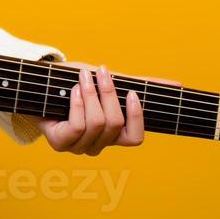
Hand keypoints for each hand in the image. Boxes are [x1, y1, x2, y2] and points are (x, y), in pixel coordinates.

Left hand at [36, 61, 178, 155]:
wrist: (42, 85)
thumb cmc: (78, 84)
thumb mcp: (110, 81)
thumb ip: (141, 84)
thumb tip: (178, 85)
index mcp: (113, 135)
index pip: (135, 139)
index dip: (137, 117)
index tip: (131, 92)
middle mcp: (98, 145)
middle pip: (114, 124)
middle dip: (108, 94)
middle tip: (101, 72)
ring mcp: (78, 147)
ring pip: (96, 124)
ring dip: (90, 95)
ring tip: (83, 78)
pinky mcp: (60, 144)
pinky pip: (77, 127)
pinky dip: (77, 104)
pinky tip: (74, 90)